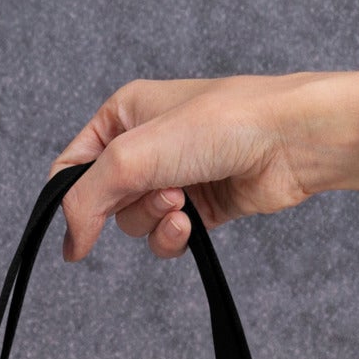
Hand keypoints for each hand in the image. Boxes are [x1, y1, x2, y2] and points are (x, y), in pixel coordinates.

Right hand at [49, 70, 358, 262]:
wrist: (288, 140)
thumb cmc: (219, 124)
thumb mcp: (132, 157)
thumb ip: (88, 199)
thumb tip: (70, 243)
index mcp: (122, 115)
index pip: (72, 166)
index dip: (70, 202)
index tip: (77, 236)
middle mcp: (146, 144)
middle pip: (106, 201)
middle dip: (129, 207)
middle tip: (161, 191)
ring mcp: (175, 176)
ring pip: (137, 223)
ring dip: (154, 223)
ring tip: (184, 203)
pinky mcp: (201, 205)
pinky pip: (167, 237)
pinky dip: (174, 238)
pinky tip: (192, 223)